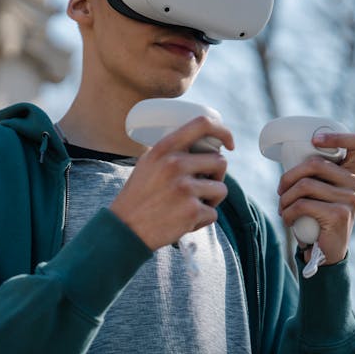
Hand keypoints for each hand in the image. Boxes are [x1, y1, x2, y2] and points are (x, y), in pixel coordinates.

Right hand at [111, 116, 234, 250]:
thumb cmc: (139, 196)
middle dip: (216, 176)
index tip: (229, 143)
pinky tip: (184, 221)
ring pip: (221, 189)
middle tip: (201, 186)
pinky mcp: (192, 211)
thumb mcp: (148, 163)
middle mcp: (175, 164)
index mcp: (164, 149)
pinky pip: (213, 213)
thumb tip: (203, 144)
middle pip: (220, 161)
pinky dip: (202, 219)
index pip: (202, 124)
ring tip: (190, 205)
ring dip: (211, 199)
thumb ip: (171, 152)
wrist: (126, 229)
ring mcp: (185, 188)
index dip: (223, 131)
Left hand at [277, 132, 354, 263]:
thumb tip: (291, 150)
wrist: (326, 251)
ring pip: (304, 185)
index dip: (337, 136)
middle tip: (280, 191)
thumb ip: (316, 172)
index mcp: (354, 172)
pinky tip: (287, 219)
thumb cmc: (318, 214)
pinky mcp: (340, 215)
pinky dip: (288, 212)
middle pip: (314, 163)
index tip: (315, 140)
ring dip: (285, 198)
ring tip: (282, 207)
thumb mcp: (321, 189)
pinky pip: (303, 204)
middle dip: (288, 177)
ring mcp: (351, 199)